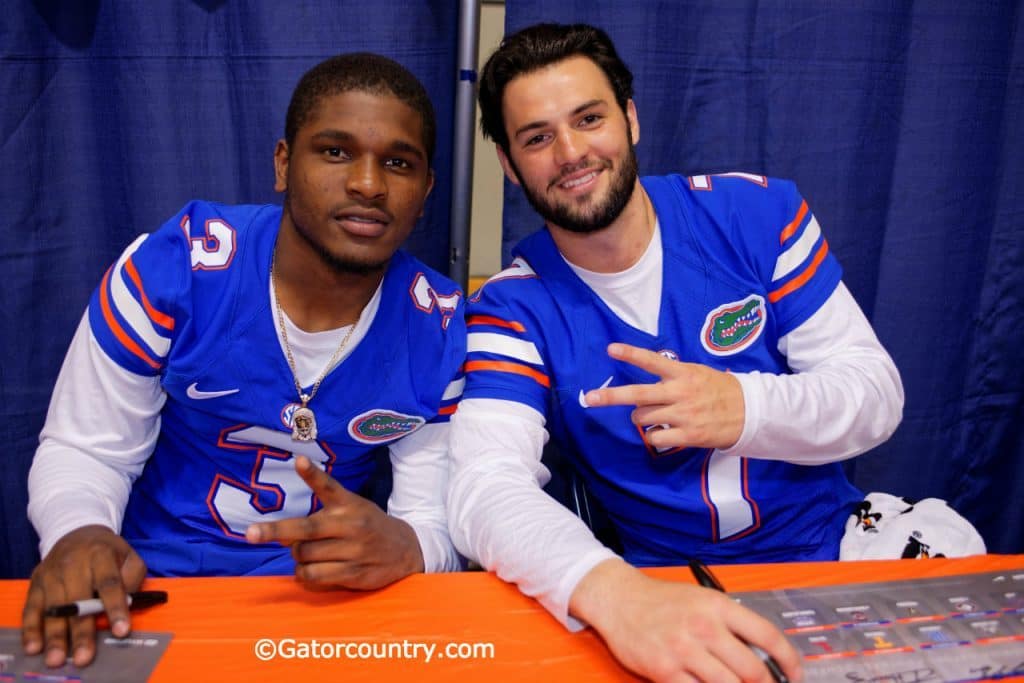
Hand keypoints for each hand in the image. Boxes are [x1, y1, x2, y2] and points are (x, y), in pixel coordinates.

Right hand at [22, 524, 146, 667]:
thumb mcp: (129, 556)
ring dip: (55, 635)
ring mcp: (51, 573)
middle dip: (82, 631)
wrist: (77, 533)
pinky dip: (31, 629)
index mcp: (100, 554)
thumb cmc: (108, 552)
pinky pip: (31, 608)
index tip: (121, 631)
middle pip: (78, 600)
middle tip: (85, 657)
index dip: (116, 608)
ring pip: (54, 608)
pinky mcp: (35, 583)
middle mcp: (72, 563)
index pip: (110, 583)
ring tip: (58, 658)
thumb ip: (133, 578)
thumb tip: (127, 604)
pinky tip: (34, 646)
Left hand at [245, 455, 423, 589]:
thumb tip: (283, 536)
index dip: (313, 475)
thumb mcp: (353, 509)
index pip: (329, 487)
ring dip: (297, 557)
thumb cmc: (369, 526)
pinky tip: (311, 569)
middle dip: (276, 532)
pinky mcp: (354, 573)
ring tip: (307, 554)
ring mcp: (354, 551)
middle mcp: (351, 525)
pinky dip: (304, 574)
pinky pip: (315, 576)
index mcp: (349, 504)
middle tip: (251, 534)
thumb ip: (321, 516)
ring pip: (305, 556)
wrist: (407, 550)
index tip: (300, 461)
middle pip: (305, 530)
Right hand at [571, 559, 801, 682]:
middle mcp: (704, 627)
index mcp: (718, 606)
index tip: (794, 674)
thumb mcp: (702, 600)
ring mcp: (683, 650)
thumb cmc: (662, 601)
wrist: (619, 600)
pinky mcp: (664, 671)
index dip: (789, 661)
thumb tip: (762, 654)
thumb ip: (731, 623)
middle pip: (752, 670)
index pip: (768, 636)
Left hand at [583, 343, 744, 450]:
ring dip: (640, 417)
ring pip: (643, 417)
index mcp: (683, 373)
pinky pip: (655, 438)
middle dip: (610, 396)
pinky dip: (653, 436)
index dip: (631, 354)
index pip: (652, 361)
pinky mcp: (688, 435)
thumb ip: (671, 377)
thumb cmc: (718, 390)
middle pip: (638, 394)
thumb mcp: (697, 374)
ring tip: (654, 415)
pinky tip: (663, 432)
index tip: (611, 349)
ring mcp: (684, 414)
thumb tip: (642, 389)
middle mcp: (680, 392)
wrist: (749, 412)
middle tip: (589, 398)